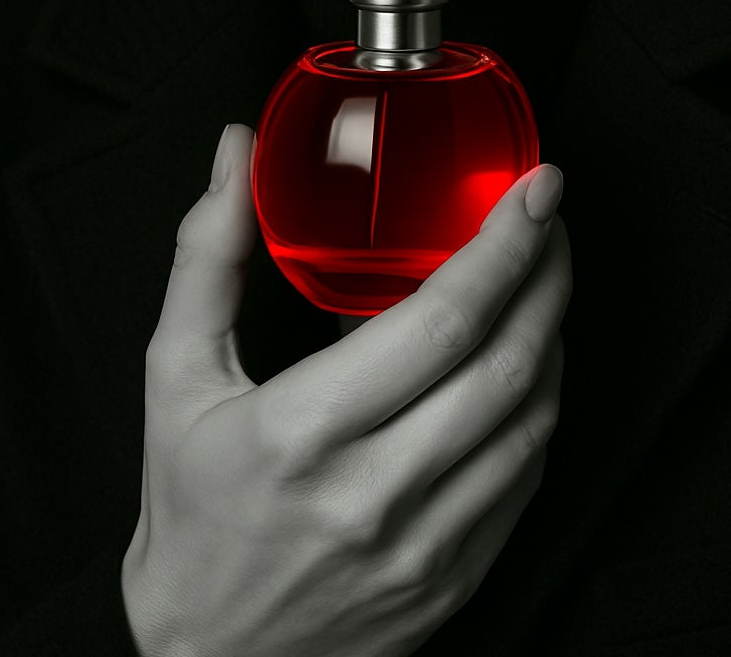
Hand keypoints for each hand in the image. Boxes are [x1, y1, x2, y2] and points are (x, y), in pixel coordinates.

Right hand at [121, 123, 570, 656]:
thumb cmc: (192, 513)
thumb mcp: (176, 375)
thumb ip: (210, 253)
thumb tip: (237, 152)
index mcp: (304, 432)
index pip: (441, 323)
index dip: (503, 245)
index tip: (534, 190)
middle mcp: (375, 493)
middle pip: (506, 364)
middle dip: (546, 274)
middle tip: (548, 220)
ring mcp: (425, 545)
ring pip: (532, 420)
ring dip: (554, 336)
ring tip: (542, 280)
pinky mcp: (455, 579)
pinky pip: (528, 479)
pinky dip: (541, 408)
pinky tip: (527, 365)